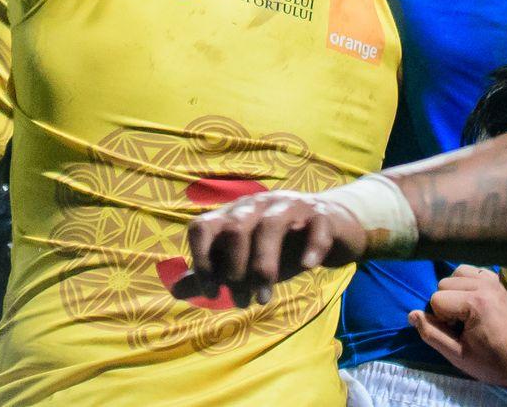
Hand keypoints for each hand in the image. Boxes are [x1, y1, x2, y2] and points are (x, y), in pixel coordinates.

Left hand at [176, 190, 366, 306]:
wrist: (332, 225)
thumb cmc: (281, 246)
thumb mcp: (245, 261)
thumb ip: (212, 272)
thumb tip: (175, 291)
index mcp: (233, 215)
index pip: (202, 226)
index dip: (200, 260)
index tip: (212, 293)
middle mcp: (257, 205)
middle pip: (234, 228)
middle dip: (234, 269)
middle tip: (242, 301)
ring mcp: (290, 206)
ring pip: (269, 226)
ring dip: (263, 266)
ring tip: (263, 299)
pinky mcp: (320, 214)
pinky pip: (314, 226)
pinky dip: (309, 247)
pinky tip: (306, 268)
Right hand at [409, 266, 506, 391]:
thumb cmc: (490, 361)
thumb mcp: (457, 355)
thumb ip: (432, 334)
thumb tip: (412, 315)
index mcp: (475, 303)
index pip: (436, 300)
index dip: (441, 320)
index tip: (458, 334)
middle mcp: (484, 285)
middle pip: (443, 283)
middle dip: (447, 304)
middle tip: (462, 325)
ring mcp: (493, 280)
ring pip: (456, 273)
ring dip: (455, 291)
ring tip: (466, 311)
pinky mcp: (498, 280)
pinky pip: (472, 271)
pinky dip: (468, 282)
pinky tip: (474, 300)